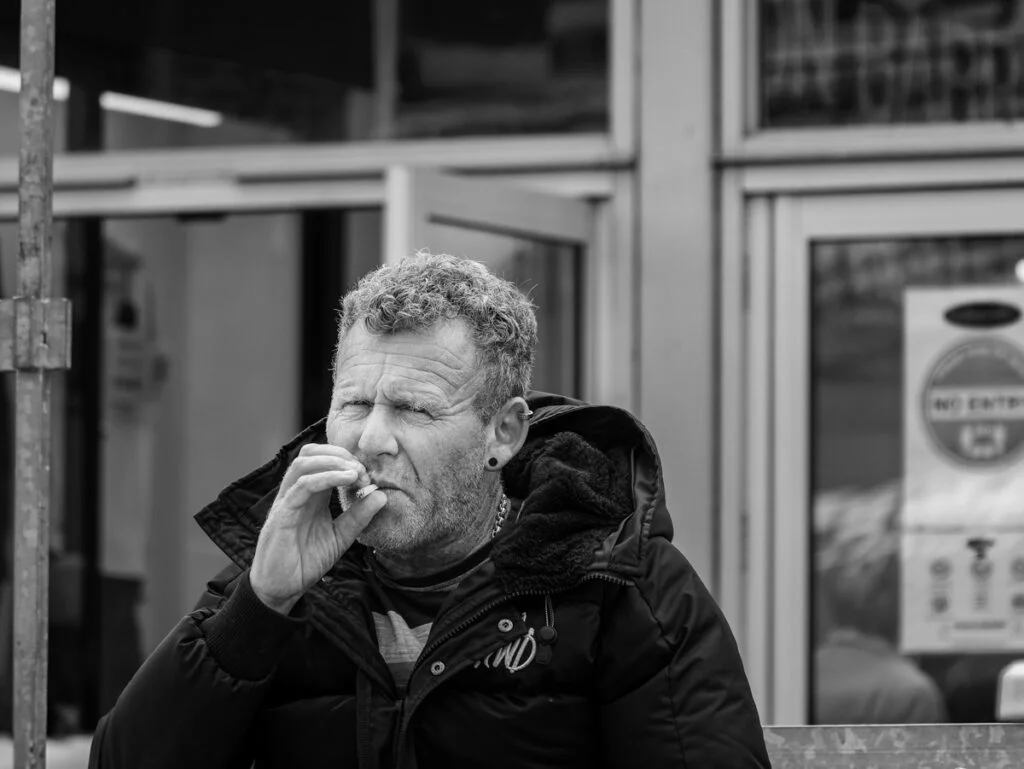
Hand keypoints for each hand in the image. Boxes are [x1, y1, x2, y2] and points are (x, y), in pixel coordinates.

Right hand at [249, 443, 385, 614]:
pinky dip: (325, 477)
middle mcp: (296, 492)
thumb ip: (359, 516)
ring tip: (355, 472)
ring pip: (303, 463)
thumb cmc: (306, 561)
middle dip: (339, 454)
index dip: (347, 460)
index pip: (323, 460)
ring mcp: (288, 501)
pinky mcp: (282, 514)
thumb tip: (382, 494)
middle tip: (362, 470)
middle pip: (311, 452)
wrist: (282, 589)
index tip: (368, 475)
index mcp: (310, 495)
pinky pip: (302, 486)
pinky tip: (345, 480)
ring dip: (332, 460)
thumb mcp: (340, 537)